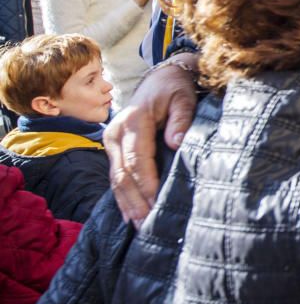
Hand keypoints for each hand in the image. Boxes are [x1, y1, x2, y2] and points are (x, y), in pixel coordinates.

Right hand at [105, 53, 198, 224]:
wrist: (161, 77)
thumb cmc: (175, 88)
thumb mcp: (183, 97)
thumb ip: (181, 119)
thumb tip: (176, 142)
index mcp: (133, 121)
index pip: (137, 159)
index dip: (146, 184)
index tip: (156, 204)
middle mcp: (116, 133)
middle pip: (122, 174)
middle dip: (135, 201)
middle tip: (147, 225)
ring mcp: (112, 141)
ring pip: (116, 179)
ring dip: (127, 203)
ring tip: (139, 226)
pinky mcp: (115, 147)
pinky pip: (116, 175)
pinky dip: (123, 196)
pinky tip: (130, 214)